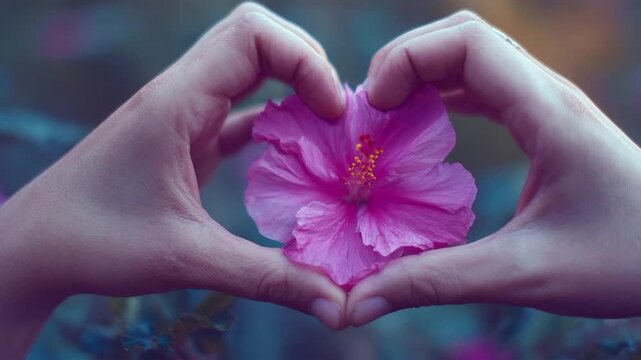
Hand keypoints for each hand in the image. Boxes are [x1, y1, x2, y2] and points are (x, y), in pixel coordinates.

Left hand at [0, 3, 346, 354]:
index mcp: (177, 103)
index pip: (252, 34)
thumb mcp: (188, 260)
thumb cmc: (96, 244)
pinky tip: (295, 155)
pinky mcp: (185, 135)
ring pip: (250, 67)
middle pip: (257, 37)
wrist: (36, 247)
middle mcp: (181, 94)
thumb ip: (268, 278)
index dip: (304, 60)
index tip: (331, 112)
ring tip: (326, 131)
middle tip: (335, 116)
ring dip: (293, 88)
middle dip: (306, 65)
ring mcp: (183, 112)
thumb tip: (337, 306)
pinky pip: (240, 107)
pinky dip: (274, 118)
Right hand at [347, 11, 640, 325]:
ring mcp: (545, 104)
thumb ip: (435, 282)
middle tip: (371, 114)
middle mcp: (546, 94)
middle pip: (462, 37)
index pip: (467, 42)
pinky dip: (441, 96)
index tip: (374, 109)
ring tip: (385, 121)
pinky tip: (421, 133)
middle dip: (405, 62)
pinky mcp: (543, 123)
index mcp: (546, 112)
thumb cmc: (625, 263)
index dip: (408, 59)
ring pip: (471, 57)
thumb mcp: (523, 274)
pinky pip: (482, 86)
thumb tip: (357, 302)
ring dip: (421, 76)